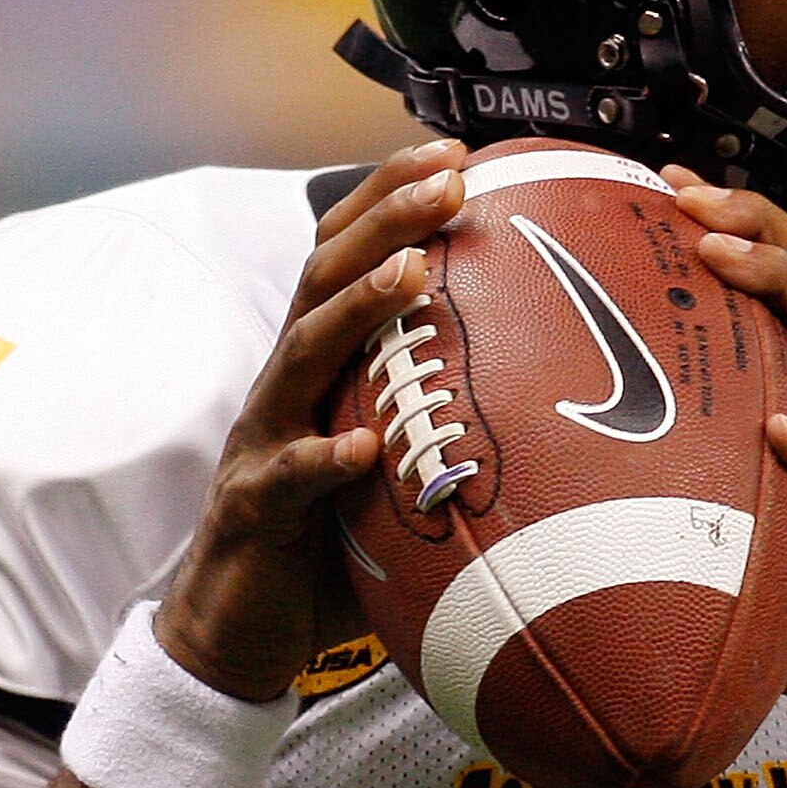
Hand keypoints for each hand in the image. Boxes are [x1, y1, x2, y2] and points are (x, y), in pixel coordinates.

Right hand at [156, 139, 465, 701]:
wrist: (239, 632)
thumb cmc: (325, 546)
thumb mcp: (390, 467)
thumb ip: (438, 422)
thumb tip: (547, 396)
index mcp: (321, 369)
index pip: (345, 257)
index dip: (391, 200)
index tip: (455, 155)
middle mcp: (287, 388)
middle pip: (324, 277)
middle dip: (385, 220)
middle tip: (447, 179)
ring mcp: (264, 443)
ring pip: (302, 355)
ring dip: (357, 310)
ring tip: (408, 274)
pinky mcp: (254, 510)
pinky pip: (287, 476)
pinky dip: (323, 458)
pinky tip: (360, 445)